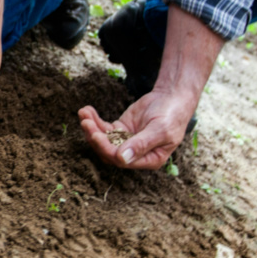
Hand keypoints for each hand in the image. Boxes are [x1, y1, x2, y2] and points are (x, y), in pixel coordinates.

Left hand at [78, 88, 196, 169]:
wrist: (172, 97)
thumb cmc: (172, 115)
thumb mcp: (160, 130)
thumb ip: (141, 144)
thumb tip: (122, 159)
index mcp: (148, 160)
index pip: (122, 160)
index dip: (106, 149)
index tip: (96, 135)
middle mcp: (135, 154)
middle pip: (108, 151)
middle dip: (95, 137)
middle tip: (86, 122)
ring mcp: (126, 142)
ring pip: (103, 140)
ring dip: (91, 128)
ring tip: (83, 114)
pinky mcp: (120, 129)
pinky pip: (103, 128)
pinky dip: (94, 120)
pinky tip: (86, 110)